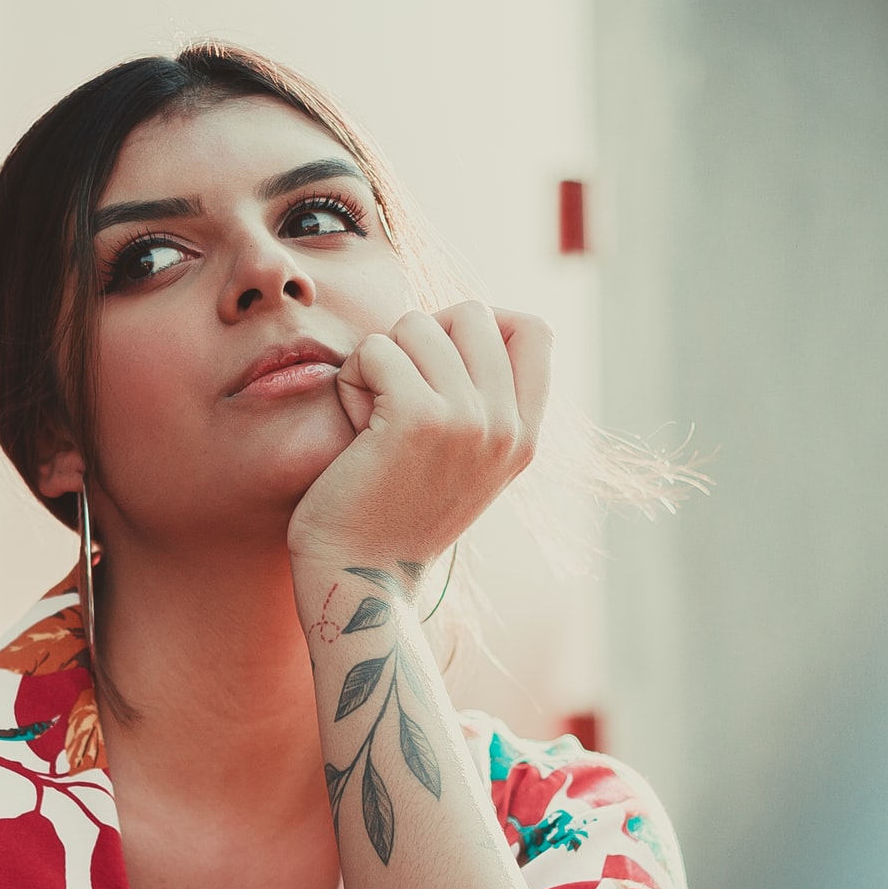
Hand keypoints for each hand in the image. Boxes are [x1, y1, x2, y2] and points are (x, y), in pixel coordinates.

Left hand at [288, 301, 552, 574]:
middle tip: (396, 390)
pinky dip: (353, 376)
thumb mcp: (461, 458)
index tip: (439, 362)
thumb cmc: (392, 509)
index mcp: (526, 436)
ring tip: (371, 414)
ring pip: (416, 325)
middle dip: (421, 336)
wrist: (360, 576)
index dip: (481, 325)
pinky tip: (354, 424)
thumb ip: (480, 400)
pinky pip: (377, 349)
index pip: (535, 329)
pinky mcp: (419, 419)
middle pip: (473, 312)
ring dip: (379, 359)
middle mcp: (507, 427)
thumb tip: (464, 316)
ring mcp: (468, 421)